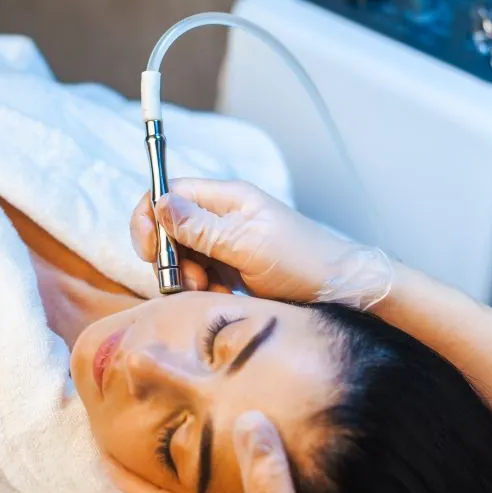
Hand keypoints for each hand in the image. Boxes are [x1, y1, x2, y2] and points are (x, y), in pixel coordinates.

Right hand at [130, 179, 393, 308]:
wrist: (342, 291)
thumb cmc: (303, 262)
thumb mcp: (247, 244)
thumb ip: (201, 227)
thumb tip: (158, 201)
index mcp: (228, 198)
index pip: (169, 193)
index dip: (150, 219)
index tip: (150, 252)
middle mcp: (224, 217)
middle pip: (171, 229)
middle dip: (170, 258)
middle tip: (190, 282)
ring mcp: (229, 243)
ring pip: (183, 257)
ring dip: (188, 279)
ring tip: (213, 292)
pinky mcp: (234, 268)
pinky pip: (202, 277)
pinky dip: (206, 291)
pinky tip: (225, 298)